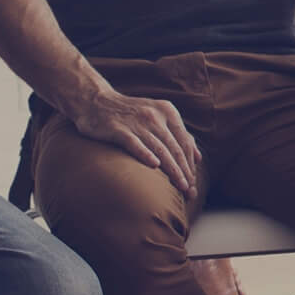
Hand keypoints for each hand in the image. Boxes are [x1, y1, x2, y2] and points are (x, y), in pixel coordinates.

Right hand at [63, 84, 199, 196]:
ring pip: (160, 149)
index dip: (191, 165)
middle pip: (175, 149)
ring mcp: (137, 122)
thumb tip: (198, 158)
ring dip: (173, 170)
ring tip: (181, 187)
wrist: (95, 101)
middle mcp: (155, 116)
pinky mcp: (118, 129)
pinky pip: (135, 144)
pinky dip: (145, 154)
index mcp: (168, 112)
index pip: (185, 143)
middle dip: (185, 172)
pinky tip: (154, 166)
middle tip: (191, 192)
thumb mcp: (158, 117)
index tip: (194, 184)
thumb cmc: (130, 114)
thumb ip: (178, 135)